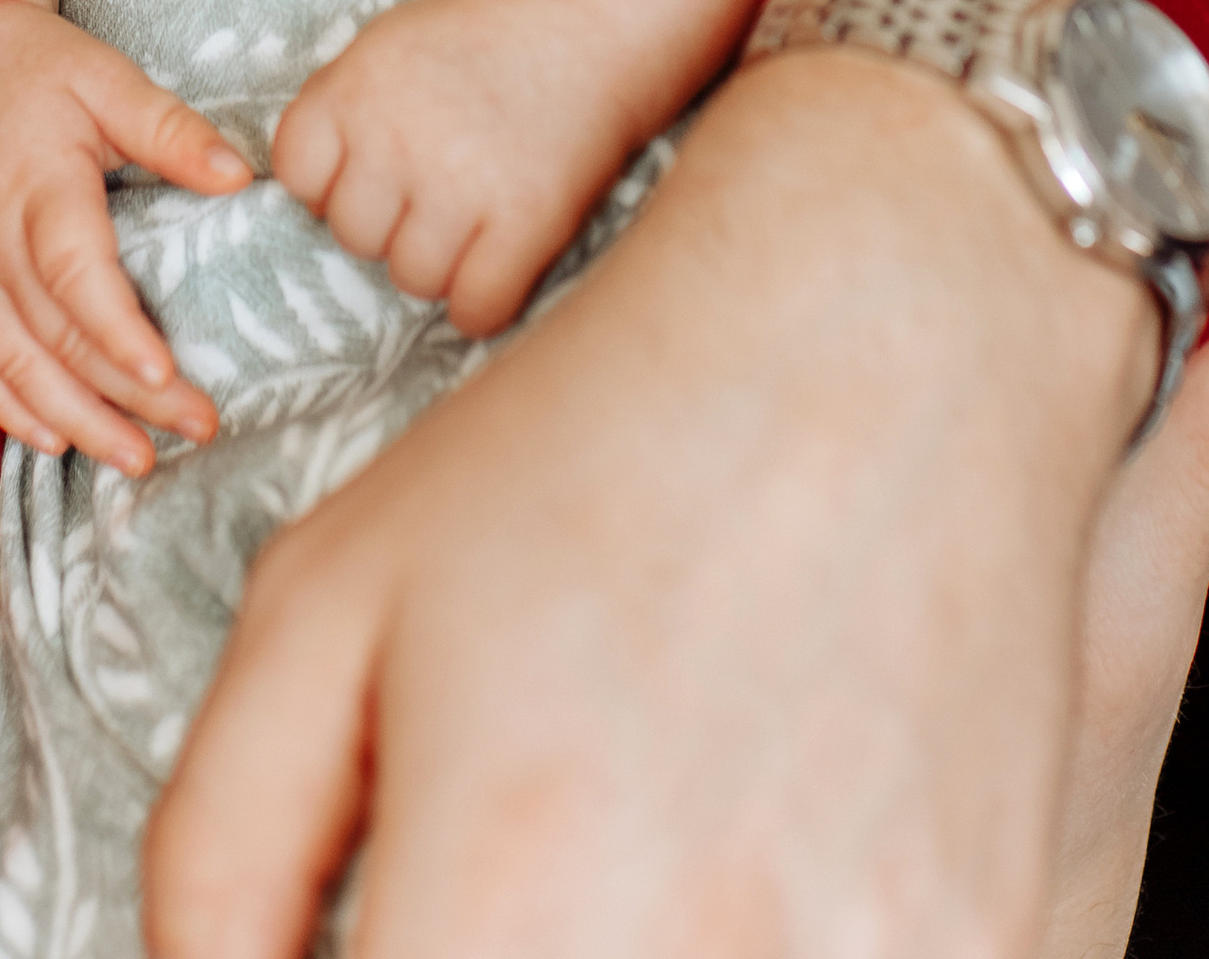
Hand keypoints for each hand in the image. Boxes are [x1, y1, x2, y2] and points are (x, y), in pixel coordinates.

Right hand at [0, 0, 248, 472]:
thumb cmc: (30, 60)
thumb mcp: (105, 74)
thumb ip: (170, 128)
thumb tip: (242, 176)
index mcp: (36, 185)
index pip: (73, 273)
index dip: (115, 331)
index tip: (166, 376)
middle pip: (56, 335)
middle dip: (125, 396)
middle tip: (199, 428)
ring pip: (13, 362)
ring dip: (72, 419)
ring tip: (137, 460)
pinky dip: (7, 407)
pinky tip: (52, 439)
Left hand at [149, 23, 1157, 958]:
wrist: (892, 314)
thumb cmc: (598, 439)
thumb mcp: (324, 600)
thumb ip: (219, 855)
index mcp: (501, 892)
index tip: (384, 922)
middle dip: (481, 954)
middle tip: (498, 861)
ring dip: (626, 947)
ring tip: (627, 833)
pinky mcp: (989, 944)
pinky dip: (769, 941)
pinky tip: (753, 834)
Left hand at [272, 0, 640, 339]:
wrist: (584, 17)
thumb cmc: (478, 37)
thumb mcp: (385, 46)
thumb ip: (338, 111)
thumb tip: (301, 195)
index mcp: (352, 88)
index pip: (298, 177)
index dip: (333, 180)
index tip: (374, 167)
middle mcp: (396, 137)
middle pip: (354, 236)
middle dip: (391, 221)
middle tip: (438, 185)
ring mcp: (461, 183)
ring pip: (413, 279)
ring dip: (440, 261)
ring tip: (473, 213)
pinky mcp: (525, 221)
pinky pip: (475, 308)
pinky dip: (485, 299)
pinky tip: (501, 258)